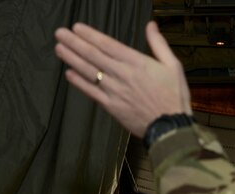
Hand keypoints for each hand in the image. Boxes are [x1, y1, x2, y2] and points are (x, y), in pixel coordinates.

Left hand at [54, 21, 191, 136]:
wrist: (171, 127)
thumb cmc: (174, 97)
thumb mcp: (173, 65)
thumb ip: (159, 44)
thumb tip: (151, 25)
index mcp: (137, 62)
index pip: (108, 44)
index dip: (90, 35)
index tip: (77, 28)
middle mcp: (122, 74)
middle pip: (93, 55)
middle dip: (75, 43)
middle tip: (60, 33)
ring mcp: (115, 91)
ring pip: (89, 72)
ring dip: (72, 59)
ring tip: (59, 48)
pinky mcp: (112, 107)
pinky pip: (92, 92)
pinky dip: (79, 83)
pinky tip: (69, 74)